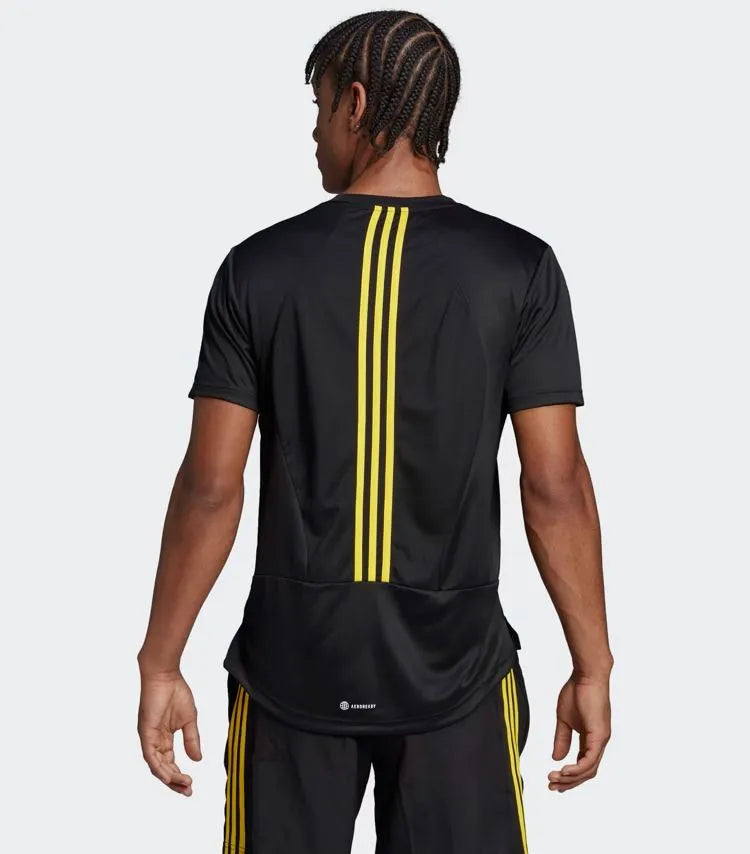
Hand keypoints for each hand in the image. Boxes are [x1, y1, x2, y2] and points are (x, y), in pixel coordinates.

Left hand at [137, 668, 201, 795]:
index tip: (191, 785)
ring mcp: (149, 737)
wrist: (166, 675)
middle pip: (162, 768)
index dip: (179, 776)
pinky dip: (159, 767)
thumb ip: (191, 739)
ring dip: (169, 777)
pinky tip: (170, 775)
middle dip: (174, 782)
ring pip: (156, 766)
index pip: (169, 763)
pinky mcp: (145, 732)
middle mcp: (154, 741)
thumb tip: (197, 759)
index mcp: (163, 738)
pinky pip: (150, 755)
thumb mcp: (189, 720)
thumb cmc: (176, 692)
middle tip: (188, 791)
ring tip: (183, 784)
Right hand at [548, 674, 610, 791]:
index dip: (569, 776)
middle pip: (587, 772)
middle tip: (551, 787)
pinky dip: (577, 769)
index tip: (554, 782)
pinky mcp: (600, 735)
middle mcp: (599, 743)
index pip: (583, 765)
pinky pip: (590, 760)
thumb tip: (556, 758)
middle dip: (569, 782)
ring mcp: (601, 740)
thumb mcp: (564, 719)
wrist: (587, 675)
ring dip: (571, 778)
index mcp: (591, 739)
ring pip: (589, 769)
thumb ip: (561, 739)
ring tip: (554, 779)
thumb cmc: (576, 691)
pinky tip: (564, 771)